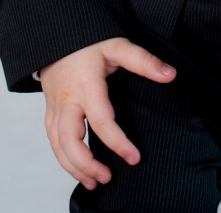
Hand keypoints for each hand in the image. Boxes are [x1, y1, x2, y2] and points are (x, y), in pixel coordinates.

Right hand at [40, 36, 175, 190]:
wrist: (58, 37)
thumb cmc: (90, 43)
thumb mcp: (118, 46)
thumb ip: (144, 61)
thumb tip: (170, 75)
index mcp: (86, 86)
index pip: (101, 121)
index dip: (118, 142)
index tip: (134, 158)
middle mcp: (67, 101)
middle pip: (69, 140)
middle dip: (86, 164)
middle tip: (107, 177)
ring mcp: (55, 108)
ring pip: (58, 145)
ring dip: (73, 167)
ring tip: (94, 181)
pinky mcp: (50, 113)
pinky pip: (52, 141)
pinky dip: (63, 159)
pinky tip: (77, 169)